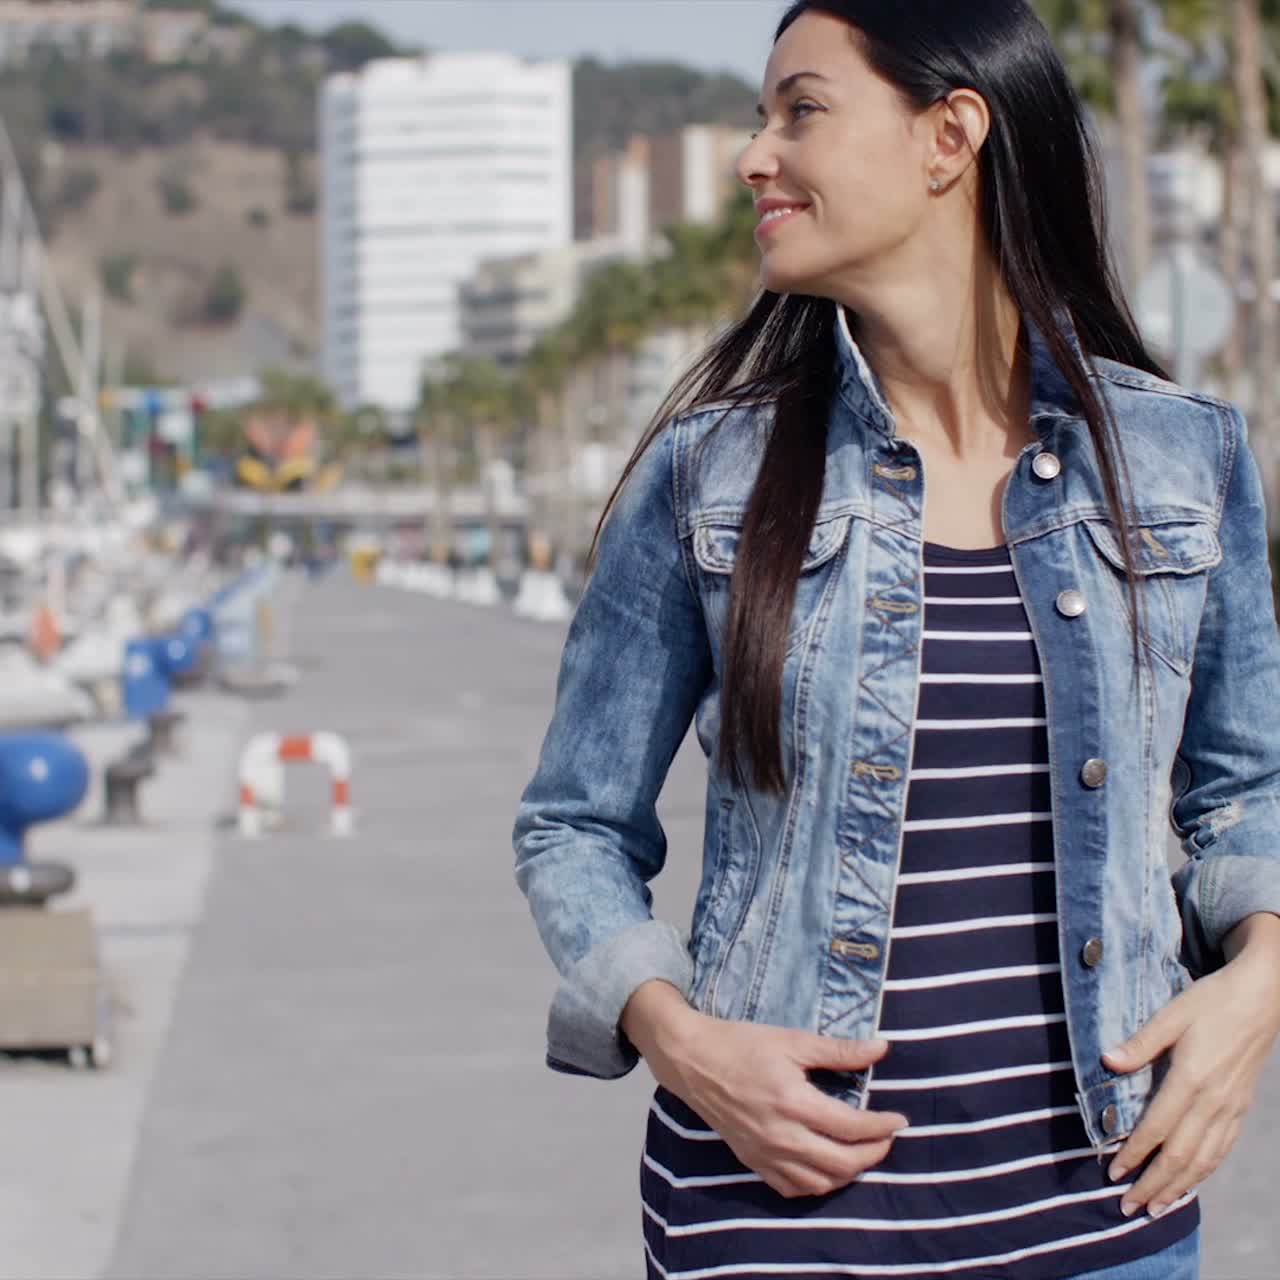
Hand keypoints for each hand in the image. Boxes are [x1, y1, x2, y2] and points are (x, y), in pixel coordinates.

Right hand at [657, 1012, 908, 1199]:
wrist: (693, 1061)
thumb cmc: (742, 1044)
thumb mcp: (792, 1040)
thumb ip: (839, 1050)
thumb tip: (882, 1048)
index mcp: (793, 1102)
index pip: (852, 1127)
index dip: (882, 1126)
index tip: (900, 1119)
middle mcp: (782, 1136)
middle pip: (843, 1163)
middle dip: (874, 1153)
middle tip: (886, 1136)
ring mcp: (766, 1154)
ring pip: (821, 1183)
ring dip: (849, 1172)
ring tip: (862, 1151)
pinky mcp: (753, 1163)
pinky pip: (794, 1188)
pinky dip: (818, 1183)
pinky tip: (827, 1166)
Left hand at [1100, 952, 1279, 1217]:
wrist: (1262, 999)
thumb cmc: (1212, 1001)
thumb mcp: (1171, 1014)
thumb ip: (1140, 1043)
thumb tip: (1107, 1061)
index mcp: (1191, 1078)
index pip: (1157, 1128)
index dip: (1134, 1154)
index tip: (1113, 1172)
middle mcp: (1213, 1101)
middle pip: (1180, 1156)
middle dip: (1153, 1184)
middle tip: (1128, 1207)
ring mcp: (1231, 1108)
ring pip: (1204, 1160)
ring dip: (1179, 1188)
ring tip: (1156, 1208)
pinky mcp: (1241, 1108)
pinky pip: (1222, 1150)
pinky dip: (1204, 1172)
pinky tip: (1190, 1182)